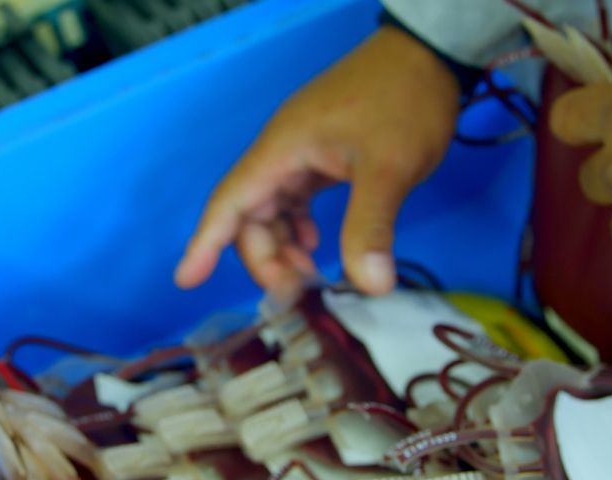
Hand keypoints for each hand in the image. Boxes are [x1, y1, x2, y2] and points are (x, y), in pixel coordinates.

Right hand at [173, 27, 459, 296]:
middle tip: (295, 293)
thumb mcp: (389, 166)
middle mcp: (281, 154)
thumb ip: (370, 226)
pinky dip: (300, 229)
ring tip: (311, 276)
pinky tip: (319, 246)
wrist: (425, 55)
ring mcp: (300, 155)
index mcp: (282, 151)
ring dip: (283, 247)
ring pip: (272, 212)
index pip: (230, 203)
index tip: (186, 280)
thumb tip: (370, 286)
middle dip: (264, 258)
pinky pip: (295, 201)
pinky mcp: (320, 158)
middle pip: (250, 216)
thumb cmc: (402, 100)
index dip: (205, 243)